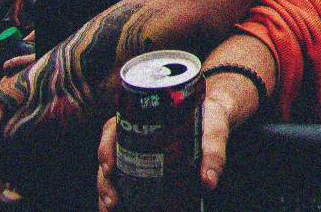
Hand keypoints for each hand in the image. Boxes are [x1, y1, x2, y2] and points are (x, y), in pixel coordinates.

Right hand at [97, 94, 235, 209]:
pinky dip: (120, 195)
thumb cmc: (211, 119)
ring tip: (111, 209)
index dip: (106, 149)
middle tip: (112, 201)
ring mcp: (135, 152)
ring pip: (112, 172)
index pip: (113, 130)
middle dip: (105, 181)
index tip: (109, 168)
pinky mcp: (143, 166)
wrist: (216, 120)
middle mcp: (133, 135)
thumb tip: (208, 183)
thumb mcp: (213, 132)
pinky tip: (122, 209)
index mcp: (141, 118)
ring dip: (107, 192)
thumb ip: (213, 155)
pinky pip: (124, 180)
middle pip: (108, 157)